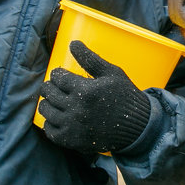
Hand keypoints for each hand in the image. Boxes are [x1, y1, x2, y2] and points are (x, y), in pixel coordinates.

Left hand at [37, 41, 152, 153]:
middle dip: (49, 86)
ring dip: (47, 103)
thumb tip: (73, 43)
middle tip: (54, 86)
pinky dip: (49, 123)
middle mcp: (76, 109)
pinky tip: (56, 117)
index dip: (57, 73)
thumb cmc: (125, 96)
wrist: (137, 126)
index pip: (58, 77)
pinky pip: (50, 131)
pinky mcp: (72, 141)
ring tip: (53, 100)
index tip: (60, 74)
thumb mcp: (112, 73)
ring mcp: (73, 127)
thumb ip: (90, 58)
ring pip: (46, 111)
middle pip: (49, 93)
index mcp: (85, 90)